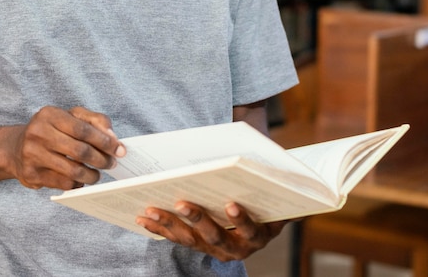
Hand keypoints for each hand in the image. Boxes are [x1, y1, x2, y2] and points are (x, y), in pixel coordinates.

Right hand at [9, 106, 124, 190]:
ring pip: (73, 170)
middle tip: (111, 163)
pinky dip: (77, 183)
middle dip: (101, 159)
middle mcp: (38, 133)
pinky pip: (63, 183)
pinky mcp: (31, 174)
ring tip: (98, 174)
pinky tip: (81, 179)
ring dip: (92, 175)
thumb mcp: (70, 116)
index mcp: (49, 114)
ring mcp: (32, 155)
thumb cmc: (51, 130)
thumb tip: (112, 138)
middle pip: (80, 151)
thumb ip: (94, 120)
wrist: (16, 148)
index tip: (119, 149)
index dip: (104, 141)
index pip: (83, 129)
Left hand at [135, 201, 286, 261]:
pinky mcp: (197, 245)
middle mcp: (238, 248)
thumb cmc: (264, 193)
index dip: (242, 220)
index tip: (230, 205)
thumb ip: (280, 186)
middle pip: (217, 237)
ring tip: (151, 208)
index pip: (252, 230)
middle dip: (198, 220)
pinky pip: (177, 239)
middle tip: (182, 203)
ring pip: (191, 240)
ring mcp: (215, 249)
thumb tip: (285, 178)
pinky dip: (159, 228)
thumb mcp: (276, 191)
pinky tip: (142, 217)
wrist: (258, 210)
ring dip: (170, 224)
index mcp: (260, 234)